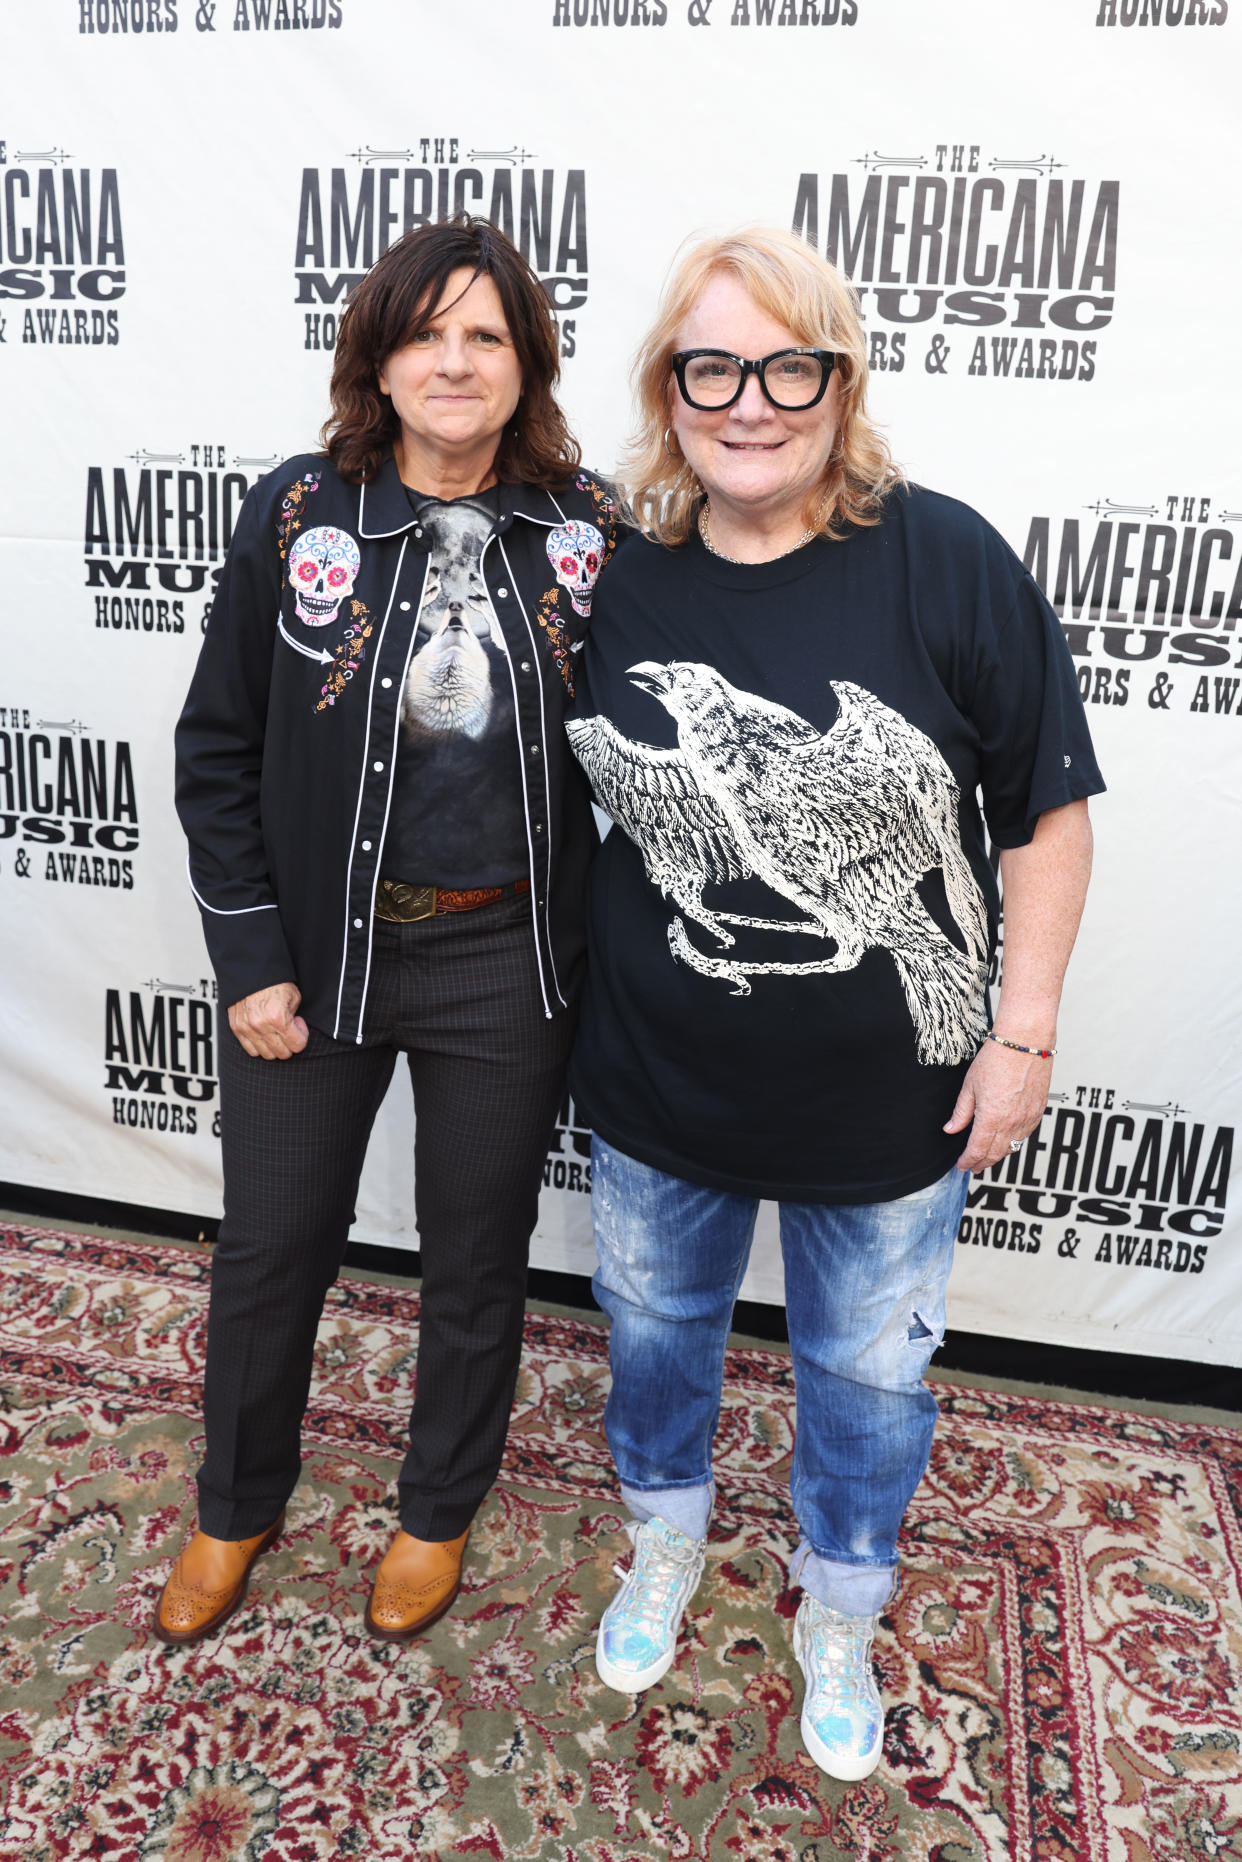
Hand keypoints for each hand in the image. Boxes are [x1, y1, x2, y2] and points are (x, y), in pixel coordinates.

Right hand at [228, 983, 308, 1060]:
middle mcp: (260, 1025)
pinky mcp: (236, 1028)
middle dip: (290, 1044)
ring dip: (275, 1046)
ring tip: (276, 1030)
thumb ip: (295, 1017)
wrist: (251, 971)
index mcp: (277, 1017)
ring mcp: (246, 1028)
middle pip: (282, 1053)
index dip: (302, 1036)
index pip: (297, 1045)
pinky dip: (260, 1046)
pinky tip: (265, 1033)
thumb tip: (294, 1029)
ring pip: (266, 1054)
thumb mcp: (293, 997)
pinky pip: (250, 1049)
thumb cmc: (273, 981)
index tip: (299, 1026)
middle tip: (289, 1029)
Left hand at [943, 1038, 1051, 1172]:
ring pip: (1012, 1147)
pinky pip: (1025, 1135)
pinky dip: (1014, 1142)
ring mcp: (1027, 1118)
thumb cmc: (997, 1058)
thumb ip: (961, 1112)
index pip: (977, 1150)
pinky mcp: (1039, 1111)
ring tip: (987, 1156)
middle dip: (982, 1163)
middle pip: (995, 1154)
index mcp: (991, 1117)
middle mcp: (1011, 1122)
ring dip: (998, 1155)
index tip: (962, 1165)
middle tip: (973, 1166)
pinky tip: (1006, 1140)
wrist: (1025, 1043)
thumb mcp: (969, 1086)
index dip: (968, 1161)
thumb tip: (951, 1129)